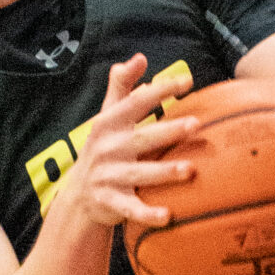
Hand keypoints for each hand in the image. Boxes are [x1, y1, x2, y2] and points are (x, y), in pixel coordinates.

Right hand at [63, 55, 198, 232]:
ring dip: (164, 172)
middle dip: (168, 131)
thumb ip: (122, 88)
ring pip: (140, 174)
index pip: (136, 103)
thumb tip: (140, 58)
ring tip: (190, 170)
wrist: (78, 197)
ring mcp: (108, 177)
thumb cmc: (103, 150)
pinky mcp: (110, 203)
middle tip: (196, 124)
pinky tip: (168, 216)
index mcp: (109, 124)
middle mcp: (108, 149)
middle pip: (142, 138)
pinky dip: (148, 214)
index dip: (160, 90)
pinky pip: (131, 209)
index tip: (188, 81)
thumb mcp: (107, 118)